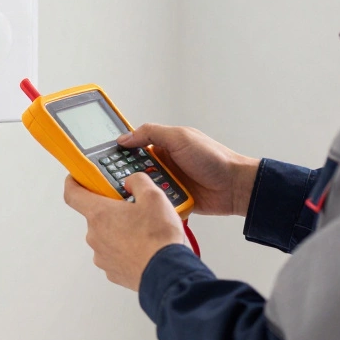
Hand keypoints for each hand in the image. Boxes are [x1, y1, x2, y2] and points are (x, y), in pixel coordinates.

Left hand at [63, 174, 186, 290]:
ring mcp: (102, 256)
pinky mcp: (112, 272)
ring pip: (106, 237)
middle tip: (133, 209)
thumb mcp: (154, 196)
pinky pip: (114, 255)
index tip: (77, 179)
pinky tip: (144, 248)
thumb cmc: (158, 237)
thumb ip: (138, 181)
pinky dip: (125, 250)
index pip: (72, 194)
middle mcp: (95, 236)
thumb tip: (131, 182)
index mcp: (100, 214)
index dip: (73, 183)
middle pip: (95, 216)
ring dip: (120, 231)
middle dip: (112, 210)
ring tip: (144, 232)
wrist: (168, 272)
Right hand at [118, 124, 259, 217]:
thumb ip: (151, 133)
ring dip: (144, 191)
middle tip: (120, 180)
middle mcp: (163, 164)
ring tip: (141, 192)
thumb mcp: (180, 137)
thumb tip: (124, 137)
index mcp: (162, 146)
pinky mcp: (174, 201)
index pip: (133, 147)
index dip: (119, 153)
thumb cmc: (213, 158)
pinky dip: (155, 204)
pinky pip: (157, 203)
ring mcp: (168, 183)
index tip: (104, 160)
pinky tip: (151, 205)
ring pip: (144, 189)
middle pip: (134, 171)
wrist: (235, 186)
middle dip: (128, 176)